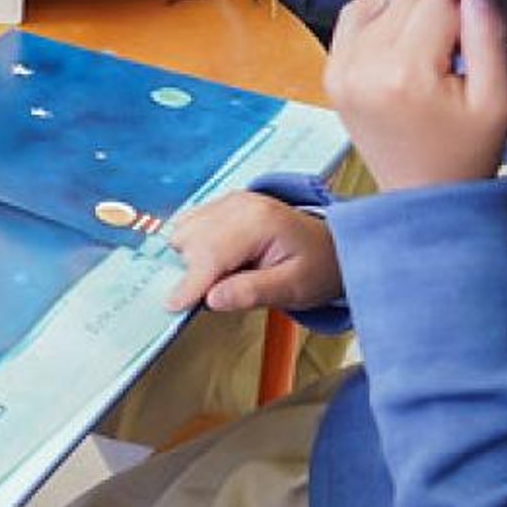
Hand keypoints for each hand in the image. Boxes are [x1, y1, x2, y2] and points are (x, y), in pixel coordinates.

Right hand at [167, 191, 342, 312]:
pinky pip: (189, 224)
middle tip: (226, 290)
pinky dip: (194, 246)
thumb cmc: (317, 267)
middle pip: (191, 241)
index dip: (191, 283)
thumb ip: (253, 293)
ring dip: (192, 258)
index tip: (174, 306)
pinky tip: (220, 260)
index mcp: (259, 221)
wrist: (331, 246)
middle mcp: (240, 204)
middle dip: (196, 272)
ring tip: (227, 273)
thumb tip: (211, 299)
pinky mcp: (222, 205)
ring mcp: (229, 201)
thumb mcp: (294, 289)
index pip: (212, 253)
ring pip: (184, 231)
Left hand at [323, 0, 506, 191]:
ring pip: (382, 2)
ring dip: (406, 21)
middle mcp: (363, 67)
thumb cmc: (465, 152)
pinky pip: (353, 17)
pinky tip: (399, 49)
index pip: (440, 1)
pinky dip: (377, 22)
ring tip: (423, 60)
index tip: (465, 58)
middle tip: (446, 63)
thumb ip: (489, 37)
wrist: (422, 195)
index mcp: (406, 74)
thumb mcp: (497, 100)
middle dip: (434, 21)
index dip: (464, 23)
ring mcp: (340, 70)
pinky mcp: (331, 74)